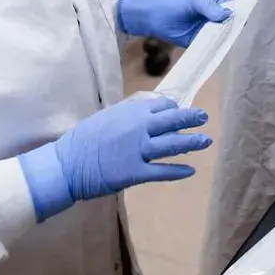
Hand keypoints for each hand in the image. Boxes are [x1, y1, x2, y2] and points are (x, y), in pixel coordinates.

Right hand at [18, 95, 211, 220]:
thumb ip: (129, 108)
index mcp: (131, 112)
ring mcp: (139, 151)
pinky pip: (162, 171)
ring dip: (191, 143)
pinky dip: (178, 171)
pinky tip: (190, 171)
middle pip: (173, 121)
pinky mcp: (136, 173)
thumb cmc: (84, 139)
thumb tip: (151, 102)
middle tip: (204, 118)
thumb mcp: (107, 115)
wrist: (68, 164)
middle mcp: (139, 128)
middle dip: (191, 119)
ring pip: (173, 145)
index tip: (178, 113)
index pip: (162, 106)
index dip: (173, 109)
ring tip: (206, 141)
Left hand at [117, 0, 230, 46]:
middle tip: (236, 36)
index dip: (238, 14)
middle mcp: (210, 16)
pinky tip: (216, 52)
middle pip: (227, 24)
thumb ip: (209, 6)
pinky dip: (211, 49)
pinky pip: (206, 46)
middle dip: (232, 30)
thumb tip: (227, 15)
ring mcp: (202, 29)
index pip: (231, 8)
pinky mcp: (194, 41)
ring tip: (227, 44)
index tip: (244, 22)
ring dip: (222, 41)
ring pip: (218, 36)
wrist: (147, 10)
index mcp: (213, 1)